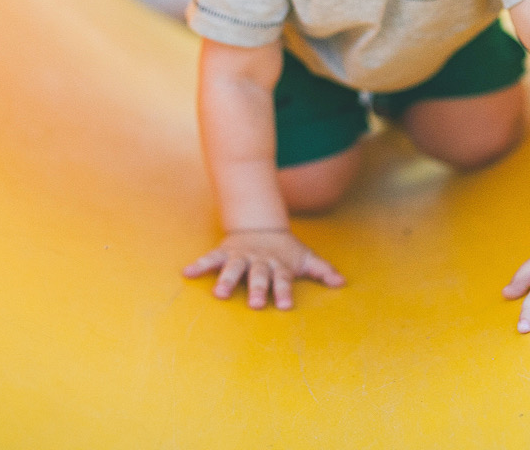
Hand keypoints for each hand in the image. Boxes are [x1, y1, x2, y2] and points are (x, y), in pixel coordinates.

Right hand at [183, 229, 345, 309]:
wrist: (260, 225)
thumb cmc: (285, 250)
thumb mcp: (304, 258)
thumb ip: (322, 270)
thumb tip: (343, 283)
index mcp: (278, 264)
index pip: (283, 279)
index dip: (284, 291)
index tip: (286, 305)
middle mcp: (259, 260)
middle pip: (259, 275)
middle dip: (258, 288)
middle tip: (257, 304)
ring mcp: (241, 256)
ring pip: (234, 267)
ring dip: (228, 280)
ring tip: (220, 294)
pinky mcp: (225, 252)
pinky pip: (210, 259)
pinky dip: (199, 265)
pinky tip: (187, 273)